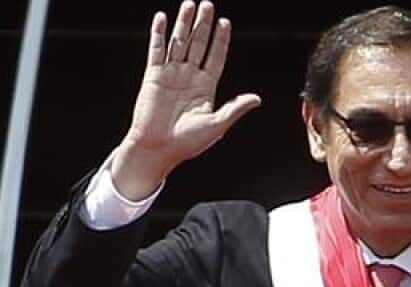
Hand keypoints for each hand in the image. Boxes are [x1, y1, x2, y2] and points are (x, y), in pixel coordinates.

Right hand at [111, 1, 260, 198]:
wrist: (158, 149)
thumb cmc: (187, 143)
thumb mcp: (217, 125)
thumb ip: (235, 109)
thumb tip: (257, 98)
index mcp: (206, 88)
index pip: (216, 57)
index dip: (220, 40)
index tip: (225, 23)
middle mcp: (189, 77)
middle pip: (198, 45)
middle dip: (203, 25)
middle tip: (208, 5)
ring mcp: (171, 75)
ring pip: (179, 43)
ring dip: (184, 23)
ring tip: (190, 4)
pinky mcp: (153, 76)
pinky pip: (157, 50)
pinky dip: (159, 34)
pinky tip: (162, 18)